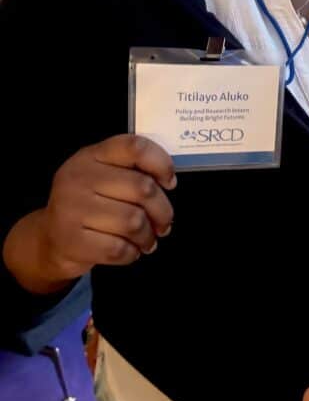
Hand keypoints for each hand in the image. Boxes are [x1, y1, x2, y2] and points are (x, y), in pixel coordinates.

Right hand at [37, 134, 175, 280]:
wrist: (48, 238)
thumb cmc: (88, 203)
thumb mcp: (103, 175)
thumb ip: (132, 169)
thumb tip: (168, 183)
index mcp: (91, 155)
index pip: (135, 147)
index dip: (161, 163)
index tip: (169, 182)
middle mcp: (79, 177)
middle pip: (143, 188)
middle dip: (163, 211)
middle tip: (164, 222)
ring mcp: (72, 209)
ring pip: (134, 222)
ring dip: (148, 236)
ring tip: (147, 239)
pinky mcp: (71, 241)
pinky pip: (119, 249)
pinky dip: (132, 253)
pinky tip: (130, 250)